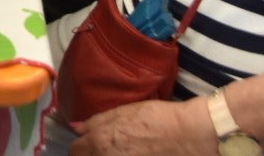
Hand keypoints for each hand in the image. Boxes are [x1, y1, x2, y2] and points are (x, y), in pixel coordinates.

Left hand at [69, 98, 212, 155]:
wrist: (188, 135)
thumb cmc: (155, 118)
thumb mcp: (122, 112)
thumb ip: (96, 121)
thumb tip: (75, 127)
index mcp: (99, 142)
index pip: (76, 151)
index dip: (81, 146)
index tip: (87, 145)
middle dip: (89, 154)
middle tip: (101, 149)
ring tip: (119, 151)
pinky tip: (131, 154)